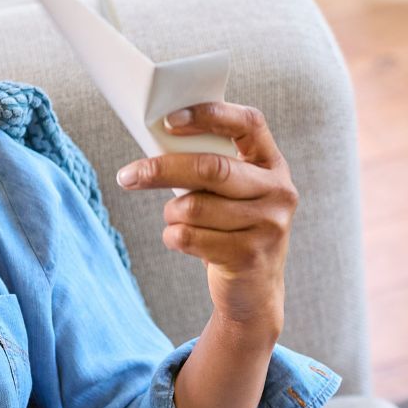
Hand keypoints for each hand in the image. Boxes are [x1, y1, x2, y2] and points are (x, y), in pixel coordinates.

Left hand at [114, 102, 295, 333]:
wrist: (255, 292)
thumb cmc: (232, 230)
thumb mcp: (235, 193)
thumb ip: (212, 166)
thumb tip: (157, 140)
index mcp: (273, 165)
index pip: (249, 123)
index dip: (210, 115)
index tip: (170, 120)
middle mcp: (279, 191)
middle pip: (212, 168)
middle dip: (162, 170)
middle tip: (129, 176)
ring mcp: (269, 225)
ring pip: (194, 207)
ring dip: (171, 214)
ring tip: (175, 220)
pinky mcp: (250, 256)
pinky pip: (190, 237)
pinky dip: (173, 238)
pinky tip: (181, 241)